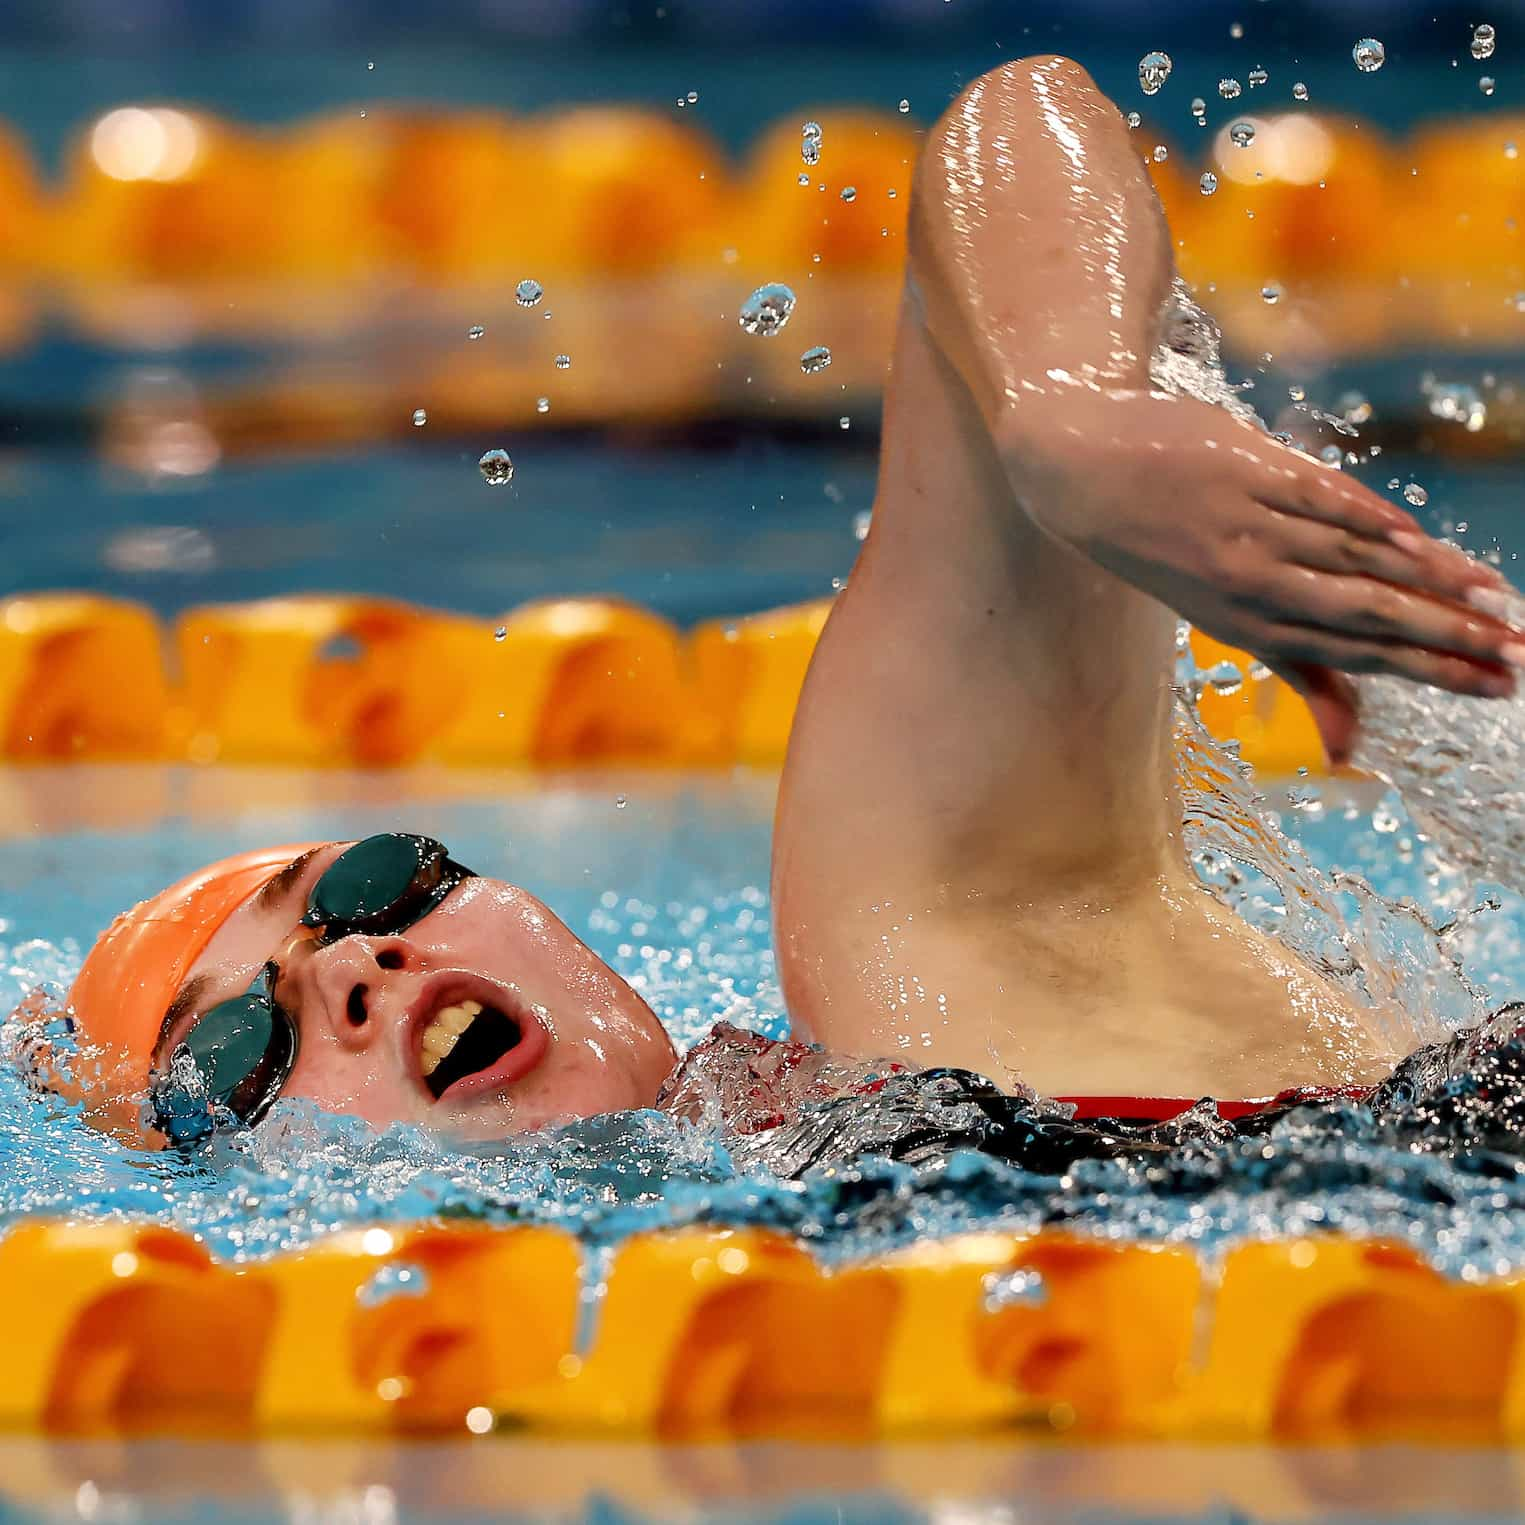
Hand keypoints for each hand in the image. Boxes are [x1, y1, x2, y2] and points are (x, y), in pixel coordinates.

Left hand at [1004, 388, 1522, 764]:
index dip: (1430, 671)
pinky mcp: (1247, 471)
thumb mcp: (1221, 617)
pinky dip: (1369, 519)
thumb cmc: (1163, 547)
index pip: (1357, 656)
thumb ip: (1298, 669)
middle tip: (1515, 655)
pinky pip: (1320, 499)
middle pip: (1364, 616)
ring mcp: (1248, 528)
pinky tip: (1416, 542)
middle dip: (1445, 638)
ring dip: (1427, 581)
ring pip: (1352, 559)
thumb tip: (1349, 749)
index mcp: (1248, 625)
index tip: (1497, 685)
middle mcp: (1250, 584)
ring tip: (1494, 600)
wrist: (1080, 473)